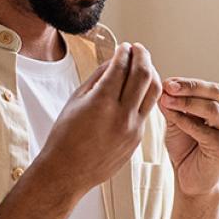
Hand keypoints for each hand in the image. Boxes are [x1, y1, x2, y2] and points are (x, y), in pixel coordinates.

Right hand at [38, 42, 161, 195]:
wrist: (67, 172)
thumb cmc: (65, 136)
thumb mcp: (76, 100)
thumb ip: (98, 77)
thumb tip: (114, 60)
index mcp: (101, 103)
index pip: (121, 67)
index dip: (124, 52)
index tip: (124, 46)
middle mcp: (121, 115)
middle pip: (144, 75)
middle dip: (143, 56)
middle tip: (138, 49)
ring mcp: (133, 129)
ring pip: (153, 93)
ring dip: (151, 74)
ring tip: (144, 65)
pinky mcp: (137, 139)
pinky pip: (147, 110)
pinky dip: (145, 95)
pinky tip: (139, 88)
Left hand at [158, 78, 218, 196]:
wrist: (189, 178)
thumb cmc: (185, 147)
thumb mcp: (175, 120)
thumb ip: (172, 105)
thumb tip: (163, 87)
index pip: (207, 86)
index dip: (186, 82)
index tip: (166, 81)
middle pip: (214, 92)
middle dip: (189, 88)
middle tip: (168, 86)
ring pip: (211, 108)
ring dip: (186, 103)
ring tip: (166, 100)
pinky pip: (203, 130)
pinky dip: (185, 121)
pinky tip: (171, 117)